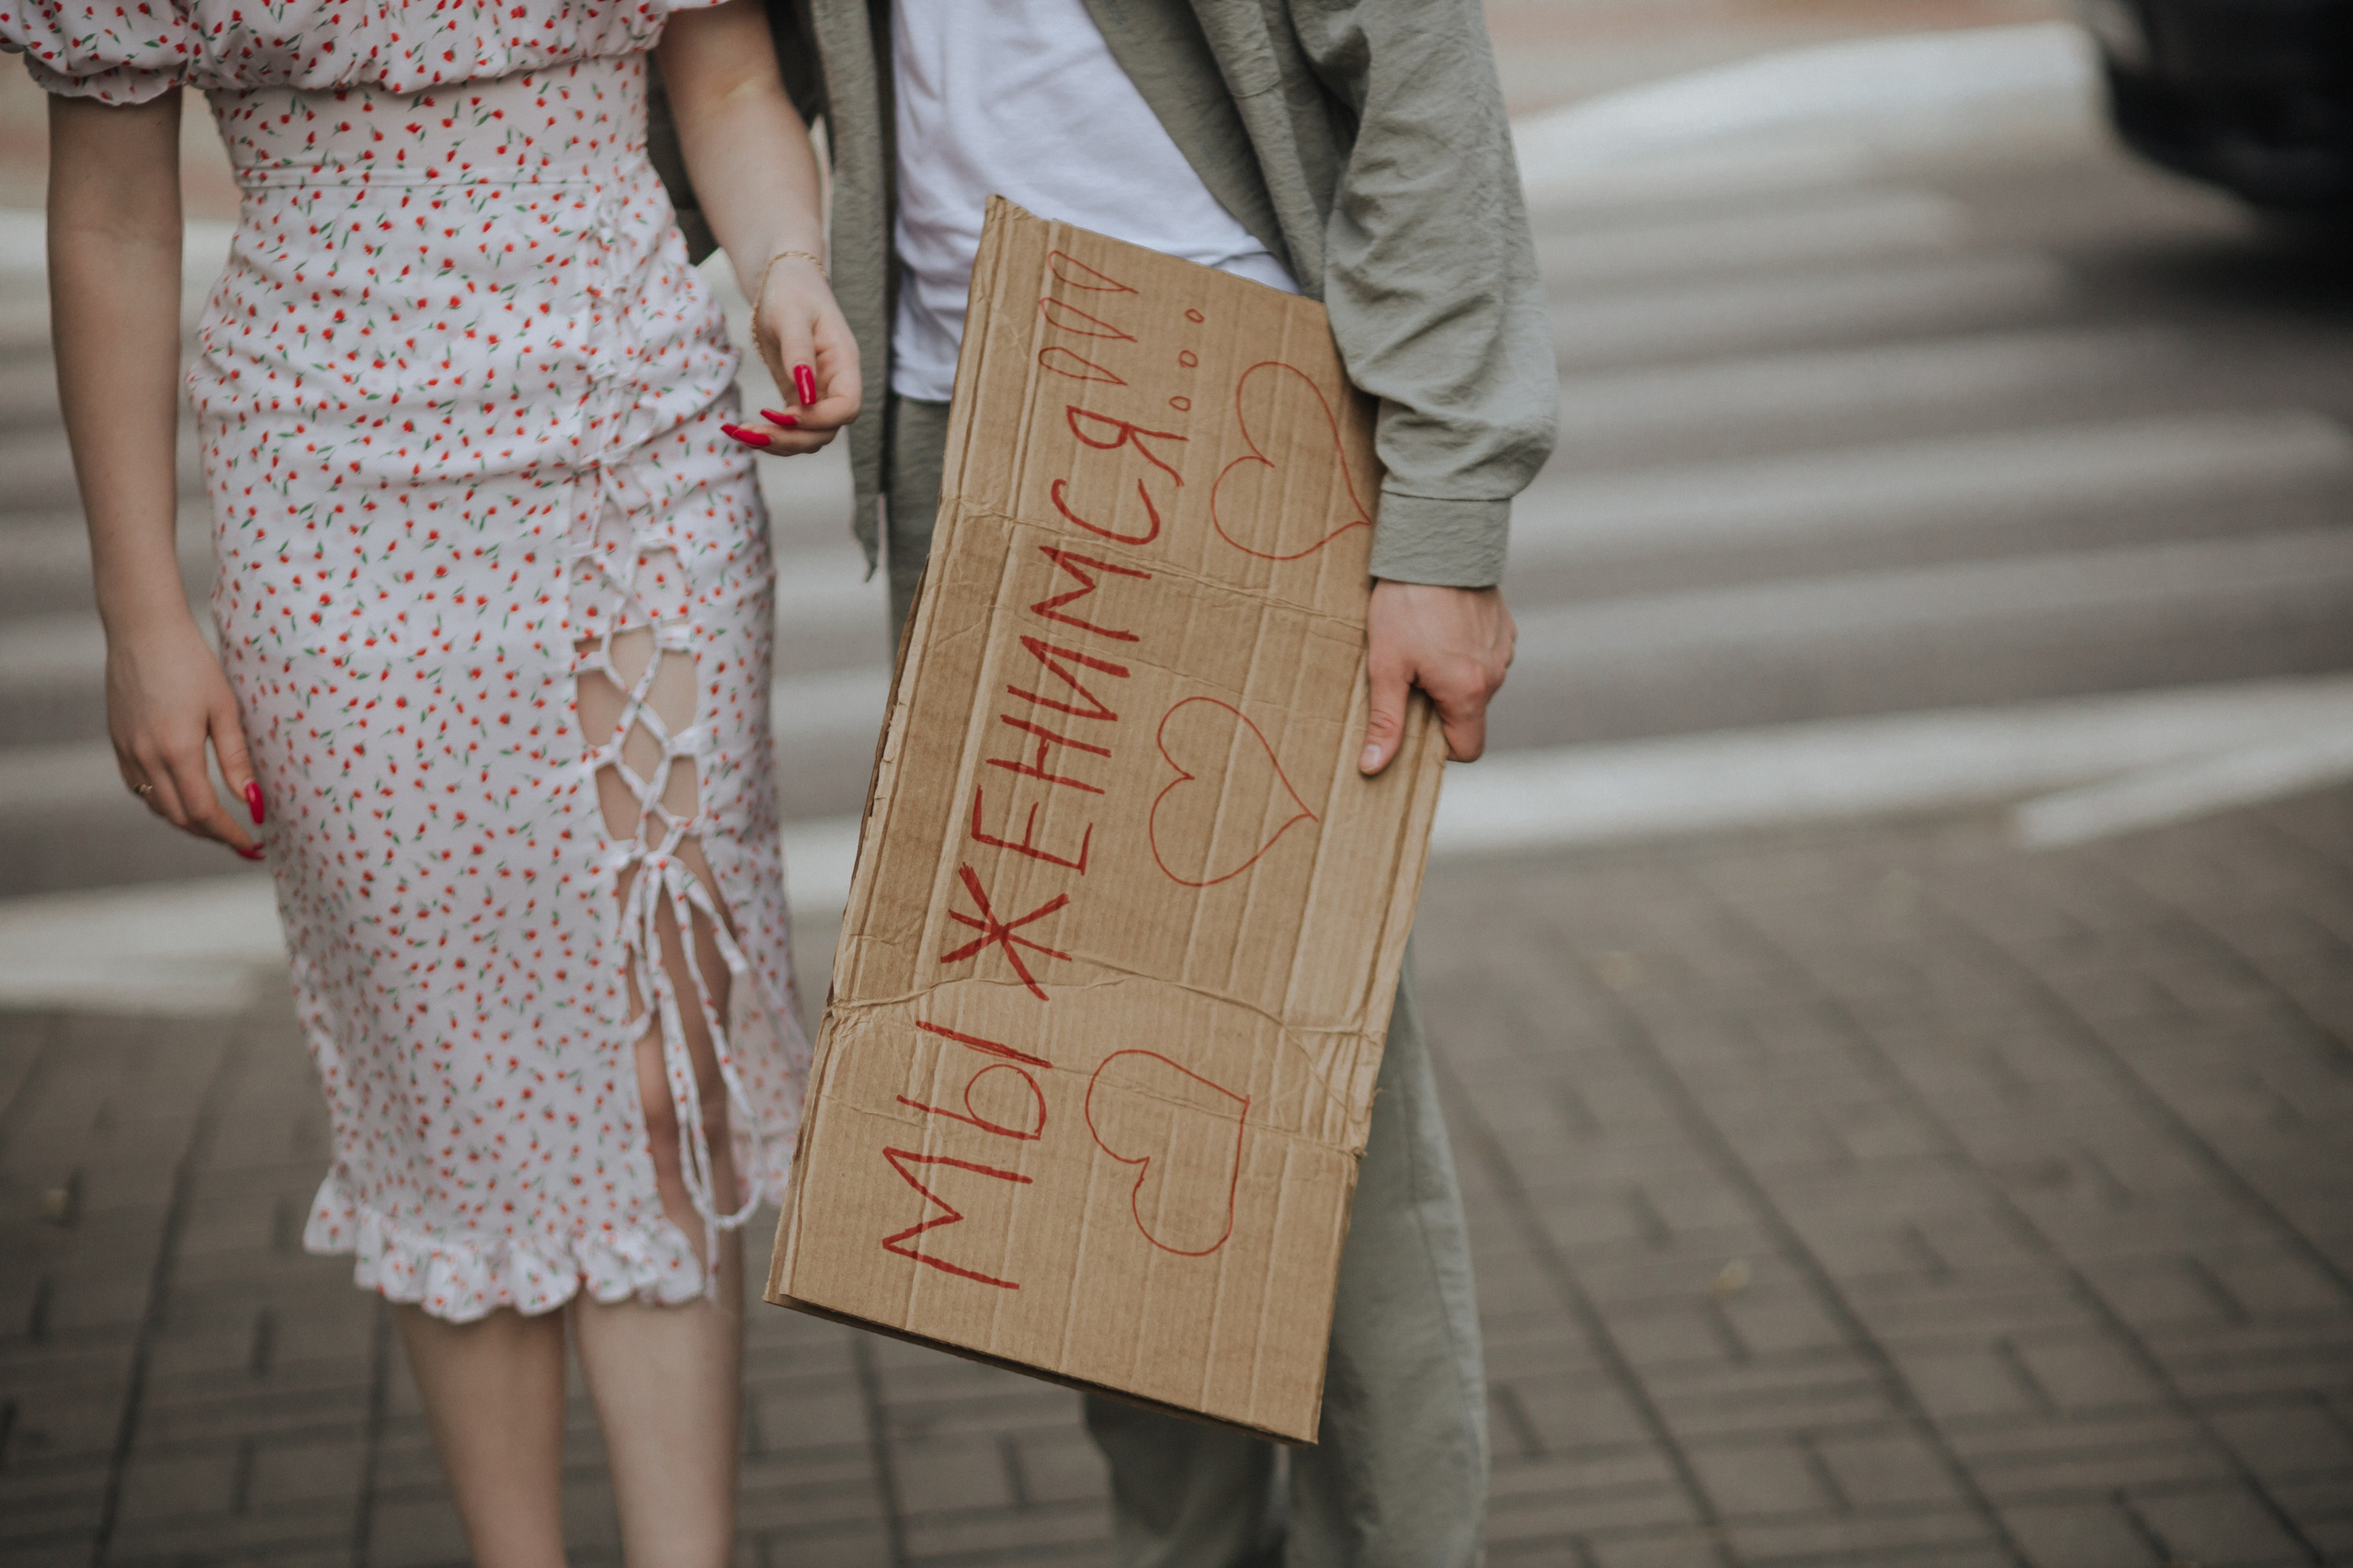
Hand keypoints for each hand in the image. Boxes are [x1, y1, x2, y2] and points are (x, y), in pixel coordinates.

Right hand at [106, 613, 263, 856]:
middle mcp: (146, 757)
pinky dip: (163, 801)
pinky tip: (184, 795)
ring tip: (217, 822)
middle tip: (240, 838)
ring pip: (156, 805)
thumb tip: (252, 801)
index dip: (229, 834)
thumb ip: (236, 758)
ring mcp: (127, 751)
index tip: (252, 845)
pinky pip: (139, 786)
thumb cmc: (191, 663)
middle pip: (179, 817)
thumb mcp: (224, 709)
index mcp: (177, 750)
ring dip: (187, 820)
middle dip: (211, 834)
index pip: (204, 812)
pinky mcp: (117, 742)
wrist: (143, 631)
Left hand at [722, 255, 861, 455]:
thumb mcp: (791, 315)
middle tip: (751, 432)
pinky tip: (741, 431)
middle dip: (790, 438)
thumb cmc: (791, 291)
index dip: (819, 418)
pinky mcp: (798, 399)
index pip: (847, 406)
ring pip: (808, 436)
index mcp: (844, 362)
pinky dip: (769, 435)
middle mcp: (836, 384)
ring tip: (739, 433)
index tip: (784, 413)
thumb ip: (799, 352)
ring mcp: (818, 394)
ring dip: (777, 442)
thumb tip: (805, 395)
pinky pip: (790, 428)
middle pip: (826, 430)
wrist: (783, 282)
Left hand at [1360, 581, 1514, 775]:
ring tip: (1422, 645)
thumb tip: (1374, 766)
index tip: (1415, 722)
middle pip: (1469, 714)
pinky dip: (1464, 652)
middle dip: (1440, 705)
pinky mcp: (1504, 627)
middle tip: (1408, 676)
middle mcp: (1495, 675)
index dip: (1440, 746)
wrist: (1435, 544)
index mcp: (1469, 693)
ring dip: (1452, 676)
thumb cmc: (1406, 605)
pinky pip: (1485, 655)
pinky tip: (1440, 627)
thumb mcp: (1386, 666)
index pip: (1467, 750)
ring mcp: (1503, 649)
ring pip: (1478, 683)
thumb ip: (1386, 720)